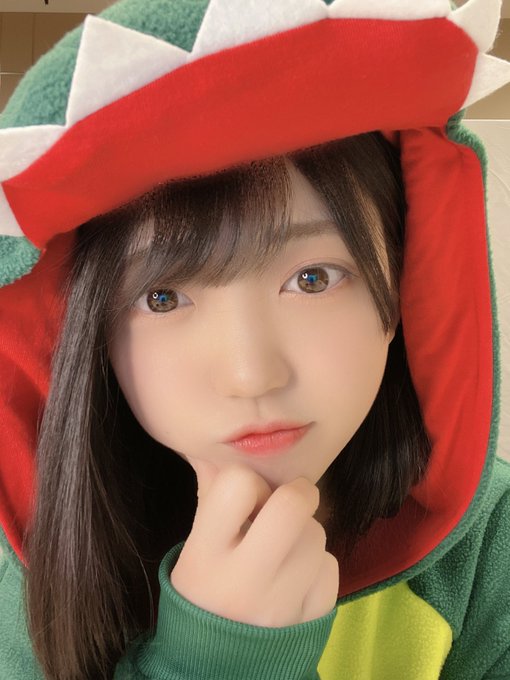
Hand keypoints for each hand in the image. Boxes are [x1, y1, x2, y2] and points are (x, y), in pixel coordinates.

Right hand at [170, 461, 338, 626]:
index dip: (248, 484)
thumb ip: (210, 501)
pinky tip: (296, 579)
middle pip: (292, 506)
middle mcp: (245, 580)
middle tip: (290, 502)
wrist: (217, 670)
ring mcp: (282, 604)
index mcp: (206, 557)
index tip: (247, 500)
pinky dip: (317, 566)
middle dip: (298, 493)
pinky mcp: (312, 620)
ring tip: (284, 552)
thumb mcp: (194, 552)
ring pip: (317, 534)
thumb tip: (216, 453)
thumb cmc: (204, 597)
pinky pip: (330, 567)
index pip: (238, 485)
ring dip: (305, 534)